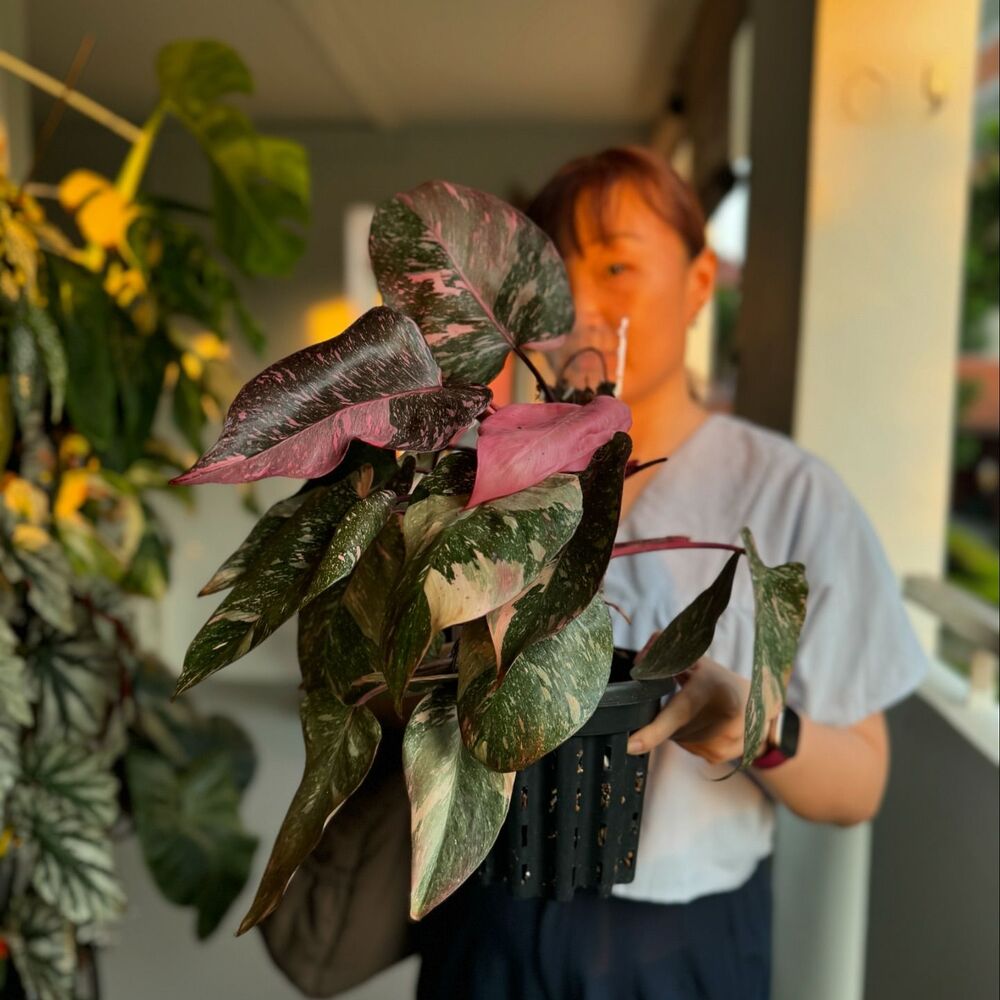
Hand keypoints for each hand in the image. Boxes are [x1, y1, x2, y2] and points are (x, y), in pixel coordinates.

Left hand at [626, 656, 771, 764]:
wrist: (761, 700)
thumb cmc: (720, 679)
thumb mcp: (696, 660)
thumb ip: (665, 653)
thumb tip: (640, 661)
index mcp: (711, 692)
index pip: (676, 714)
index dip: (652, 732)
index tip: (631, 744)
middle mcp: (722, 721)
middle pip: (673, 730)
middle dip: (670, 717)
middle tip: (687, 700)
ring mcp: (726, 742)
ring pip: (680, 741)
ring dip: (681, 728)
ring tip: (700, 711)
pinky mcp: (724, 755)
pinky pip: (691, 749)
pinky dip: (692, 737)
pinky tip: (706, 724)